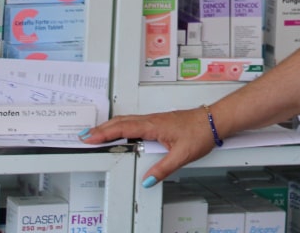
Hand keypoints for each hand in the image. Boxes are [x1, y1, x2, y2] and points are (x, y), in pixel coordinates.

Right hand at [79, 108, 216, 185]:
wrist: (214, 120)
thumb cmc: (200, 132)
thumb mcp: (181, 155)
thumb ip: (162, 168)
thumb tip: (147, 179)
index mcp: (153, 125)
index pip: (123, 129)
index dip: (104, 133)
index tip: (89, 138)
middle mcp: (152, 120)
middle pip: (121, 122)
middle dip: (101, 129)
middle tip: (85, 136)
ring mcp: (155, 120)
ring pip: (127, 120)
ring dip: (110, 126)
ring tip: (96, 134)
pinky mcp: (159, 121)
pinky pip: (135, 122)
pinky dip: (121, 125)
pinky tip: (120, 131)